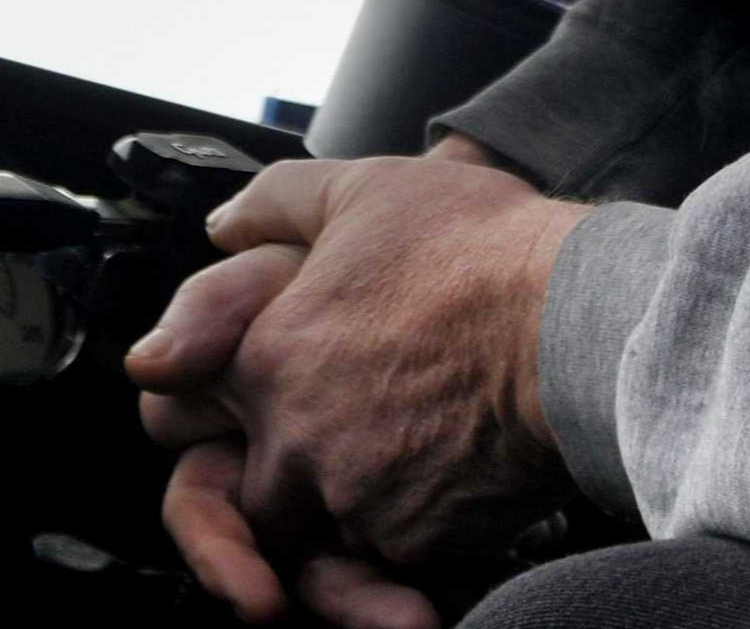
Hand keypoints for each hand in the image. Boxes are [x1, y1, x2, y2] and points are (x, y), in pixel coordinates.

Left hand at [128, 152, 588, 596]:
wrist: (571, 320)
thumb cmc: (477, 248)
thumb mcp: (360, 189)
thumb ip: (275, 205)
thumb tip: (223, 224)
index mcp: (266, 358)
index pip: (177, 414)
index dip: (207, 412)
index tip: (247, 408)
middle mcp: (293, 440)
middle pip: (255, 494)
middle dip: (289, 482)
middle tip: (349, 444)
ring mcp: (353, 499)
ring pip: (325, 534)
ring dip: (356, 508)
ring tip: (415, 459)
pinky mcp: (417, 543)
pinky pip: (397, 559)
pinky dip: (420, 532)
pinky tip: (461, 481)